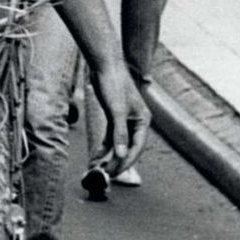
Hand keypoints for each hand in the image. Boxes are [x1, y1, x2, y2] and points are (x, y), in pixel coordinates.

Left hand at [87, 58, 149, 172]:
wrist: (104, 64)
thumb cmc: (113, 84)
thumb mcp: (116, 111)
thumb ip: (119, 134)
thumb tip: (120, 154)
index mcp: (143, 120)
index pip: (137, 147)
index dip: (126, 161)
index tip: (115, 173)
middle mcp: (137, 121)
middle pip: (128, 147)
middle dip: (117, 161)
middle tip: (105, 174)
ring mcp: (125, 119)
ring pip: (119, 143)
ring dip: (109, 156)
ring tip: (99, 169)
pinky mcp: (114, 116)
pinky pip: (111, 137)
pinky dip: (104, 147)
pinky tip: (96, 157)